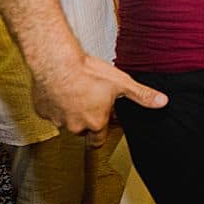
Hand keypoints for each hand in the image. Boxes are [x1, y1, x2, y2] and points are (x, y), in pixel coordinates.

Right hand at [33, 52, 166, 146]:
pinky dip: (55, 103)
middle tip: (93, 100)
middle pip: (83, 130)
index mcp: (95, 123)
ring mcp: (56, 119)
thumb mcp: (121, 83)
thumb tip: (162, 102)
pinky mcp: (41, 110)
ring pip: (66, 121)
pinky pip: (50, 111)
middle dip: (88, 119)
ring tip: (78, 92)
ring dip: (71, 111)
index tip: (106, 120)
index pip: (98, 140)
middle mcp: (75, 126)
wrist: (57, 62)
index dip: (104, 130)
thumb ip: (142, 95)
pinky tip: (62, 89)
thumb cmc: (88, 73)